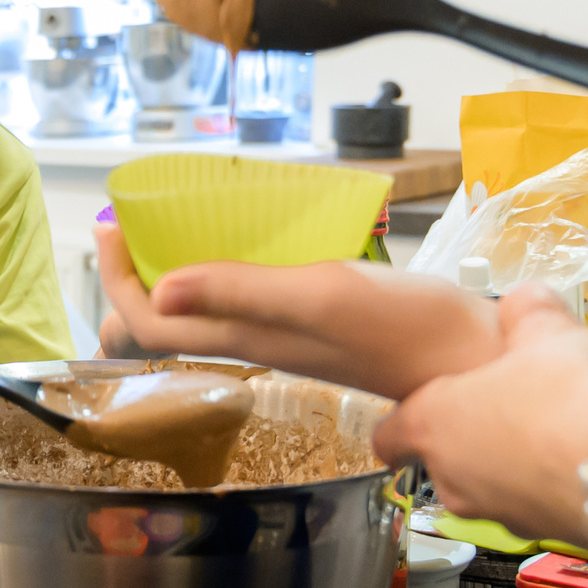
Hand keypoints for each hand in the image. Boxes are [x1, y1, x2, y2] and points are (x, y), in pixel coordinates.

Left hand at [93, 224, 502, 400]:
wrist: (480, 359)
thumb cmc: (407, 327)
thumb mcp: (319, 296)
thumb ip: (241, 291)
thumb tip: (157, 290)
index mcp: (247, 336)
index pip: (151, 322)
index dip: (118, 280)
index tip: (107, 227)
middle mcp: (259, 342)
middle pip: (169, 324)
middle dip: (133, 279)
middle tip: (125, 228)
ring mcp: (289, 336)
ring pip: (207, 315)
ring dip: (175, 277)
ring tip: (166, 232)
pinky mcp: (320, 326)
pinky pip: (249, 304)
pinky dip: (223, 276)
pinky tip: (244, 248)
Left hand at [375, 288, 587, 544]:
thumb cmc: (572, 397)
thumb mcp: (548, 332)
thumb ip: (527, 312)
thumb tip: (524, 302)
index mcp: (436, 424)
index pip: (389, 436)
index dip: (403, 421)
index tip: (420, 411)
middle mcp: (454, 478)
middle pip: (444, 457)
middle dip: (473, 434)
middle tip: (510, 404)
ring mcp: (497, 514)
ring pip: (490, 485)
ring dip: (513, 461)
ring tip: (557, 428)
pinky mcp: (543, 534)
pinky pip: (535, 504)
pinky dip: (549, 485)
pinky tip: (585, 458)